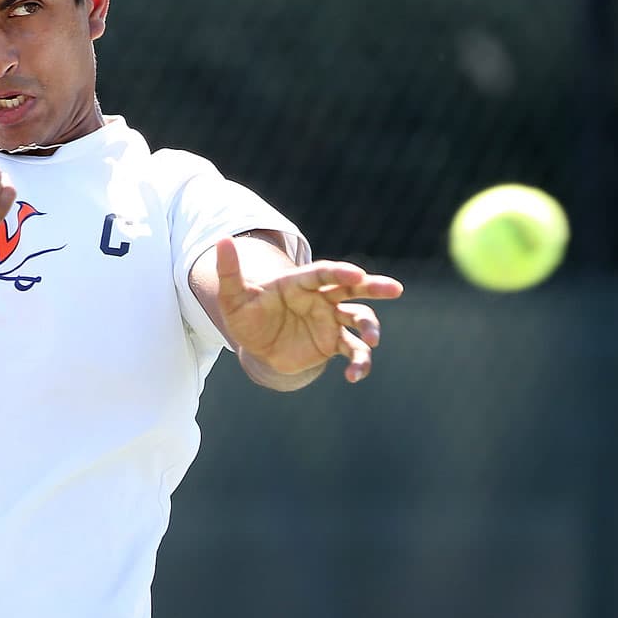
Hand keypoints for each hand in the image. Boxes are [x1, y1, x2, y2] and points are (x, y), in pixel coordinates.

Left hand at [214, 236, 403, 382]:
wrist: (255, 343)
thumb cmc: (245, 314)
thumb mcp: (232, 296)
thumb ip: (230, 270)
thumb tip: (222, 240)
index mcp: (299, 283)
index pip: (323, 273)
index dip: (339, 272)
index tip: (358, 272)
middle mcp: (320, 298)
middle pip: (352, 288)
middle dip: (374, 286)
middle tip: (395, 289)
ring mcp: (330, 320)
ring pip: (360, 319)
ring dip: (370, 329)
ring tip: (373, 342)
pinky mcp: (333, 343)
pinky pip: (353, 351)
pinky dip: (359, 362)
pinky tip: (354, 376)